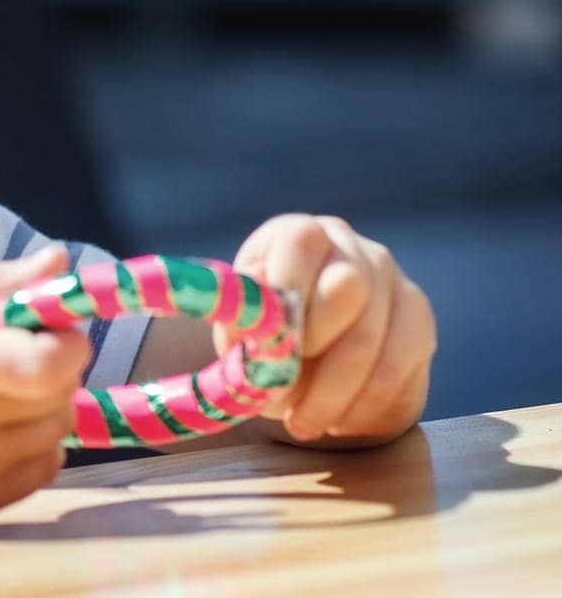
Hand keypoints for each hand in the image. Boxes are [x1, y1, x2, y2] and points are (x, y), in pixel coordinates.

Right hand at [0, 244, 90, 520]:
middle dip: (52, 368)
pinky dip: (31, 445)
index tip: (50, 331)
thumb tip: (59, 261)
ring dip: (40, 407)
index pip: (52, 364)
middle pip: (62, 394)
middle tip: (11, 356)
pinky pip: (43, 468)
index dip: (67, 344)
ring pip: (56, 431)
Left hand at [214, 215, 436, 444]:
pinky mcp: (418, 317)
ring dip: (333, 394)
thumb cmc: (264, 335)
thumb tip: (253, 326)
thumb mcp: (240, 328)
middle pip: (347, 289)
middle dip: (312, 352)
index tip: (271, 346)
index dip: (287, 292)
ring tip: (302, 424)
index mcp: (297, 234)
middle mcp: (349, 245)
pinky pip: (399, 366)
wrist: (307, 358)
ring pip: (372, 340)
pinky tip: (339, 422)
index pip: (301, 243)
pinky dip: (365, 404)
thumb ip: (243, 324)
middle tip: (283, 398)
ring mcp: (391, 278)